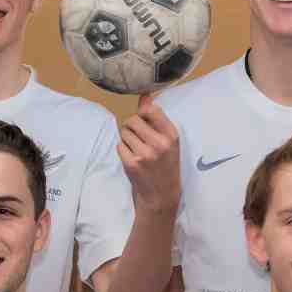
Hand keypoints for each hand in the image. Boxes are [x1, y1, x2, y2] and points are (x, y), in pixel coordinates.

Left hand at [117, 93, 180, 215]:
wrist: (161, 195)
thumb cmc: (165, 165)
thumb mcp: (167, 141)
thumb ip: (155, 118)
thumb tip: (144, 96)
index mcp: (171, 135)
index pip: (151, 110)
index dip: (143, 113)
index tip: (145, 121)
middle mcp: (159, 144)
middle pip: (133, 120)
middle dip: (132, 127)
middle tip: (139, 139)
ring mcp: (145, 154)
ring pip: (124, 132)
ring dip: (127, 139)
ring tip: (137, 149)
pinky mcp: (132, 163)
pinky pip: (119, 145)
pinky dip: (123, 150)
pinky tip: (133, 158)